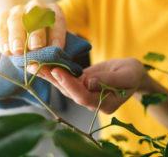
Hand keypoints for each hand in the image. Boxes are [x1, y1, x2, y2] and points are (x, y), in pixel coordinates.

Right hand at [0, 0, 66, 54]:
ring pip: (16, 19)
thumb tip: (44, 65)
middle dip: (36, 32)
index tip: (57, 47)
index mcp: (54, 12)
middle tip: (35, 47)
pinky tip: (7, 51)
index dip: (57, 34)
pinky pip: (1, 25)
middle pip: (36, 16)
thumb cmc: (46, 44)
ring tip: (18, 51)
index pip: (57, 20)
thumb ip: (51, 54)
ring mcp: (18, 10)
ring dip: (17, 36)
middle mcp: (36, 7)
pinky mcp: (3, 16)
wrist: (27, 42)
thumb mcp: (53, 47)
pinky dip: (3, 39)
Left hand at [27, 58, 145, 113]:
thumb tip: (89, 82)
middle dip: (54, 79)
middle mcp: (93, 102)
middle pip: (70, 93)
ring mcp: (86, 93)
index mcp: (106, 104)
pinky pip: (68, 79)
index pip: (84, 97)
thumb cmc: (133, 73)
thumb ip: (110, 81)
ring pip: (65, 87)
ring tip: (34, 64)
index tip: (58, 71)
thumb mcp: (127, 75)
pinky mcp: (82, 84)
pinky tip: (44, 64)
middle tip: (37, 66)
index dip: (70, 85)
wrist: (132, 72)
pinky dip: (56, 72)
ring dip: (50, 75)